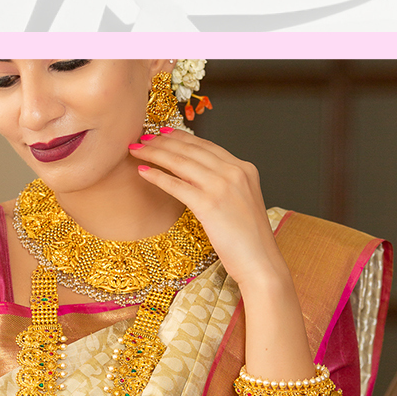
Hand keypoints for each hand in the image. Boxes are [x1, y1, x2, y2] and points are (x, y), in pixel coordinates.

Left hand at [129, 128, 287, 291]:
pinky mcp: (209, 204)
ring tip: (136, 150)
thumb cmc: (250, 240)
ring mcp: (222, 186)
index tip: (163, 134)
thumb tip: (201, 178)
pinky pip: (177, 185)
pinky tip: (143, 172)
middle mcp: (234, 172)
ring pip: (181, 162)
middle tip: (142, 138)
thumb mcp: (242, 202)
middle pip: (191, 150)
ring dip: (155, 154)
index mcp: (244, 169)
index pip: (207, 146)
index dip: (181, 138)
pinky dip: (157, 176)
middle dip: (162, 142)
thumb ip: (226, 185)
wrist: (260, 262)